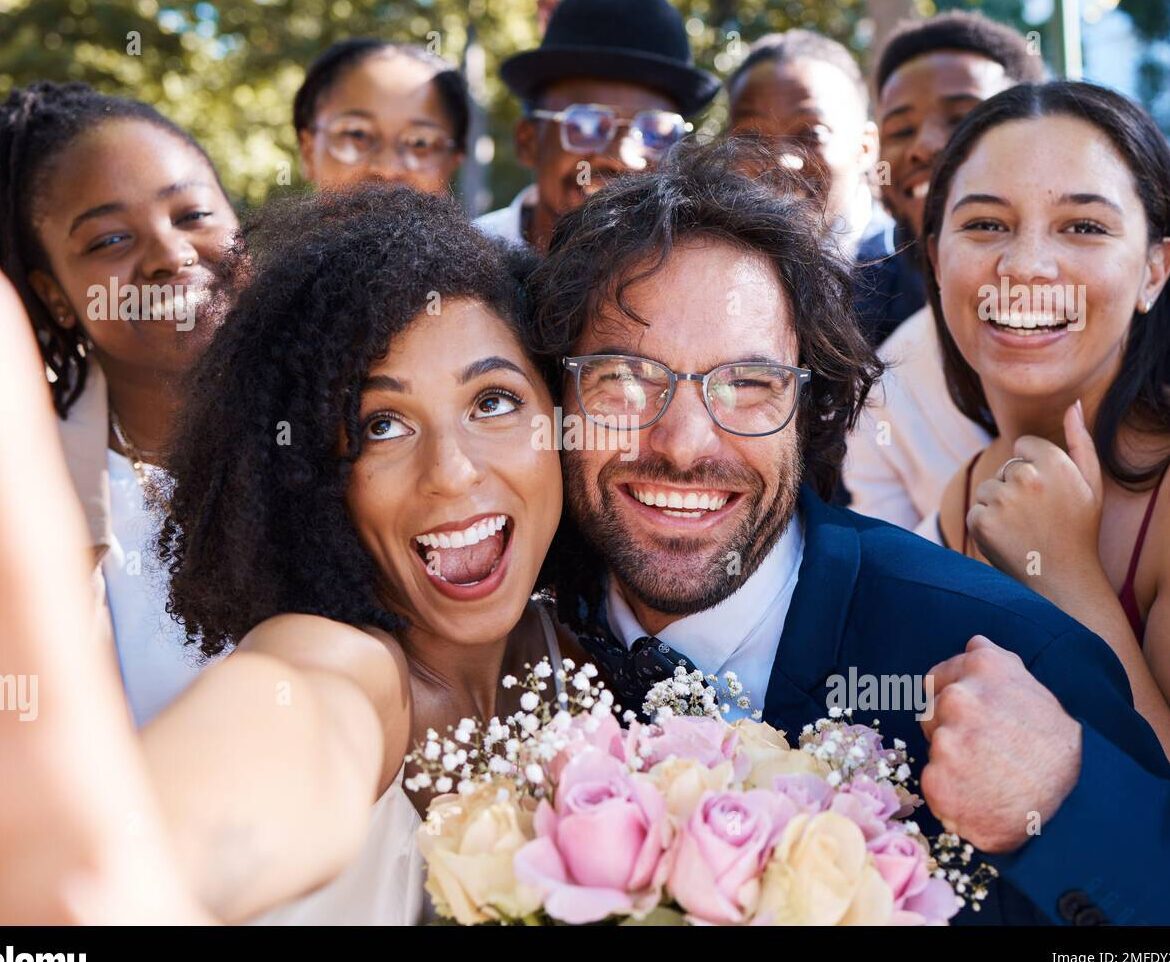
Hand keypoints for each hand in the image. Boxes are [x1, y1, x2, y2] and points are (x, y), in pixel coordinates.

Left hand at [920, 636, 1081, 852]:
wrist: (1074, 809)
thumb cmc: (1054, 748)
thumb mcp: (1033, 692)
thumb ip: (997, 666)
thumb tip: (974, 643)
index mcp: (983, 667)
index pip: (936, 679)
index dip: (951, 701)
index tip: (975, 719)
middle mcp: (960, 696)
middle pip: (929, 711)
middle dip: (949, 728)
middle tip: (987, 750)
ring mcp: (947, 738)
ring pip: (934, 747)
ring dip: (952, 760)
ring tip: (989, 773)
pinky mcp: (937, 778)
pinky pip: (932, 780)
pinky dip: (950, 790)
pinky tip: (980, 795)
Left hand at [967, 401, 1103, 589]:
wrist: (1063, 579)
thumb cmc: (1078, 529)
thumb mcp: (1091, 483)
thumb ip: (1080, 440)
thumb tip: (1071, 405)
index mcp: (1054, 463)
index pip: (1024, 444)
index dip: (1035, 467)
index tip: (1048, 492)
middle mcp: (1027, 478)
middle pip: (1006, 467)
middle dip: (1016, 487)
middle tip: (1038, 516)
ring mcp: (1002, 501)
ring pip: (988, 489)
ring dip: (999, 506)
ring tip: (1024, 529)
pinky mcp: (982, 522)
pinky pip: (976, 512)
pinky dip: (986, 526)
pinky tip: (1008, 540)